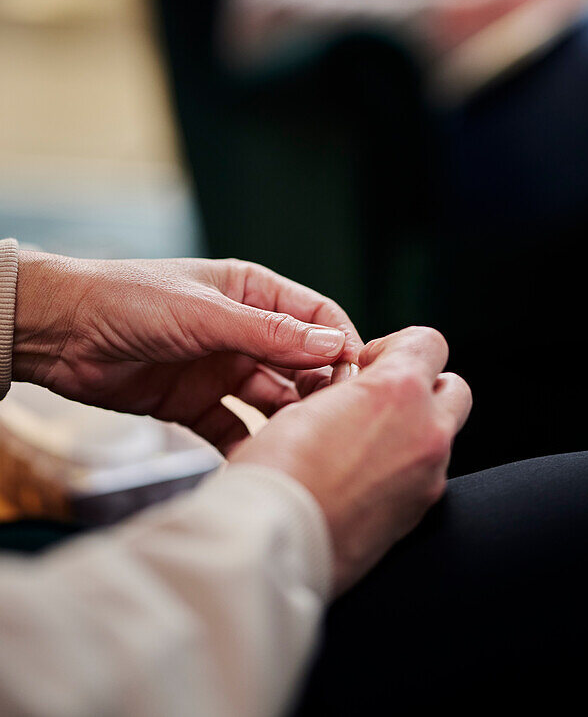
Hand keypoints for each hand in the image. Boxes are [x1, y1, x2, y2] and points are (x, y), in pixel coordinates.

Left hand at [13, 251, 362, 453]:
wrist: (58, 333)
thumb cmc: (128, 300)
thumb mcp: (205, 312)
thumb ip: (268, 332)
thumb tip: (332, 344)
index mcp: (252, 293)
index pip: (316, 316)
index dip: (340, 345)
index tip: (360, 380)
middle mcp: (243, 331)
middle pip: (300, 362)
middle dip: (319, 389)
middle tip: (334, 422)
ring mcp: (219, 369)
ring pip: (272, 399)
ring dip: (287, 421)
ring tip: (304, 446)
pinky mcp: (194, 404)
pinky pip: (233, 429)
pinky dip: (247, 446)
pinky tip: (260, 463)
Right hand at [231, 326, 471, 594]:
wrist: (271, 545)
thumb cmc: (276, 470)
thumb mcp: (304, 405)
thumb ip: (347, 391)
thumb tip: (355, 387)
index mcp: (399, 391)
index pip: (429, 342)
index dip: (396, 346)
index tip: (364, 366)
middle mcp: (427, 431)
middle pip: (454, 389)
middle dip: (422, 388)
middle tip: (375, 401)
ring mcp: (429, 478)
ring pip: (440, 436)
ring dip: (411, 430)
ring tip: (358, 444)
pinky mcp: (418, 516)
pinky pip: (424, 476)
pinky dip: (401, 468)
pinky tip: (357, 479)